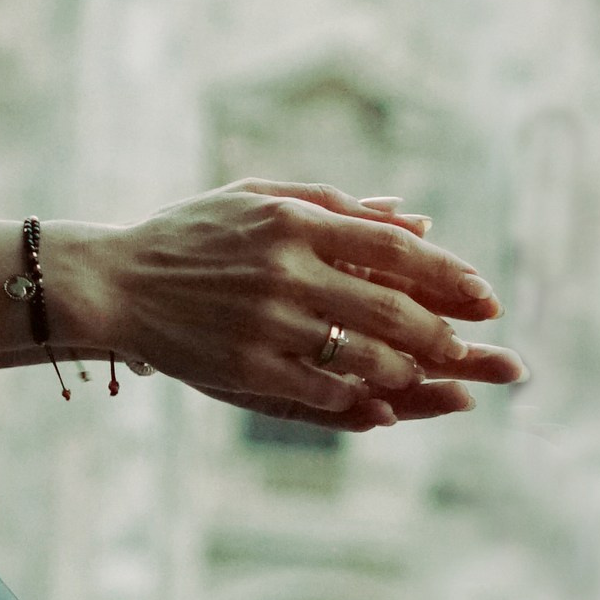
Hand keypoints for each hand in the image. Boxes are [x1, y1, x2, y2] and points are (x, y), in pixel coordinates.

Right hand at [49, 180, 523, 431]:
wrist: (114, 282)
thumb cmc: (191, 235)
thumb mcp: (258, 199)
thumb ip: (337, 205)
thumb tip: (416, 218)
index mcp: (292, 221)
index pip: (393, 249)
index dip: (448, 274)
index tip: (485, 296)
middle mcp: (286, 270)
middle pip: (392, 308)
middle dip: (444, 333)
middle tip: (473, 347)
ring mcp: (267, 322)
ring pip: (365, 357)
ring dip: (409, 371)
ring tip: (429, 374)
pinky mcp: (247, 366)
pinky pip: (322, 390)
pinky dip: (358, 398)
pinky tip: (378, 401)